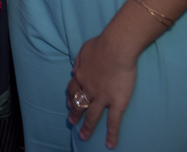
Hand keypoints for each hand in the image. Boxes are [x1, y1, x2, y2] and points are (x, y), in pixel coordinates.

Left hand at [68, 33, 137, 148]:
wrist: (116, 48)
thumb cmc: (102, 44)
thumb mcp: (84, 49)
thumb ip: (79, 60)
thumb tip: (74, 69)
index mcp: (81, 76)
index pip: (73, 90)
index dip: (71, 97)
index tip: (70, 103)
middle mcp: (88, 89)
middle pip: (79, 104)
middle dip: (74, 114)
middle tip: (71, 122)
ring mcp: (102, 98)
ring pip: (92, 116)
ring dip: (87, 127)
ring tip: (83, 136)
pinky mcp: (117, 103)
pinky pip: (113, 122)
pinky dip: (111, 134)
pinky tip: (110, 144)